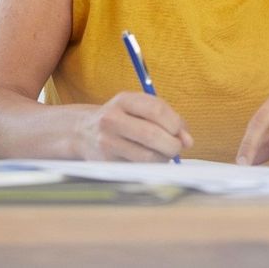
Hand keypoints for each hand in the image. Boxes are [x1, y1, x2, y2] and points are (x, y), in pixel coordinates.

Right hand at [77, 92, 192, 161]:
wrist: (81, 132)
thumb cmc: (121, 118)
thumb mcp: (139, 107)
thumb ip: (166, 117)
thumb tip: (188, 140)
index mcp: (124, 100)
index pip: (156, 109)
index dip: (175, 122)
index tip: (179, 131)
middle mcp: (112, 119)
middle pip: (152, 135)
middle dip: (172, 144)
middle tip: (176, 147)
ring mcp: (107, 142)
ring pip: (147, 157)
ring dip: (163, 158)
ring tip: (163, 153)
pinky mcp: (106, 163)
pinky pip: (138, 169)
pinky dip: (151, 167)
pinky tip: (150, 160)